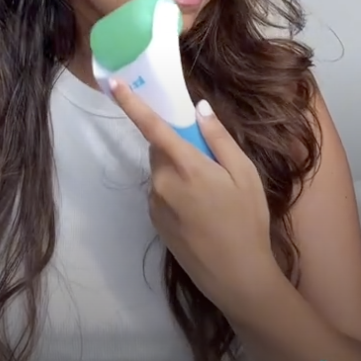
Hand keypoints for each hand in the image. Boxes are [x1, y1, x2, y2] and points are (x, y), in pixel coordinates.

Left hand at [110, 80, 275, 321]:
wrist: (237, 277)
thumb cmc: (247, 221)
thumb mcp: (244, 174)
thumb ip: (219, 138)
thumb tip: (199, 108)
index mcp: (185, 166)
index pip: (152, 127)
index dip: (131, 103)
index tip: (114, 83)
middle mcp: (162, 183)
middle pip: (160, 149)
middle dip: (177, 146)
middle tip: (209, 162)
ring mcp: (156, 205)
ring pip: (161, 172)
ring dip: (177, 171)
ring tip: (210, 195)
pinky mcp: (155, 222)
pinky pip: (161, 193)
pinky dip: (175, 192)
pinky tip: (200, 212)